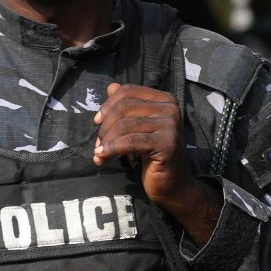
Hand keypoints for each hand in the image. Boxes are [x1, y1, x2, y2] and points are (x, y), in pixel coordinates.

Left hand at [95, 84, 220, 239]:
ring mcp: (171, 125)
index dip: (107, 105)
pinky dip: (112, 149)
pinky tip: (103, 157)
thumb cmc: (152, 155)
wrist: (173, 184)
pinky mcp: (168, 143)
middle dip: (105, 126)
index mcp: (164, 99)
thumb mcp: (137, 127)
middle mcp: (171, 108)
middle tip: (98, 143)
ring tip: (99, 153)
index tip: (97, 122)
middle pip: (124, 107)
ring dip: (106, 141)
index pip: (128, 91)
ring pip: (125, 125)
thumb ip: (126, 106)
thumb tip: (111, 87)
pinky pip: (131, 142)